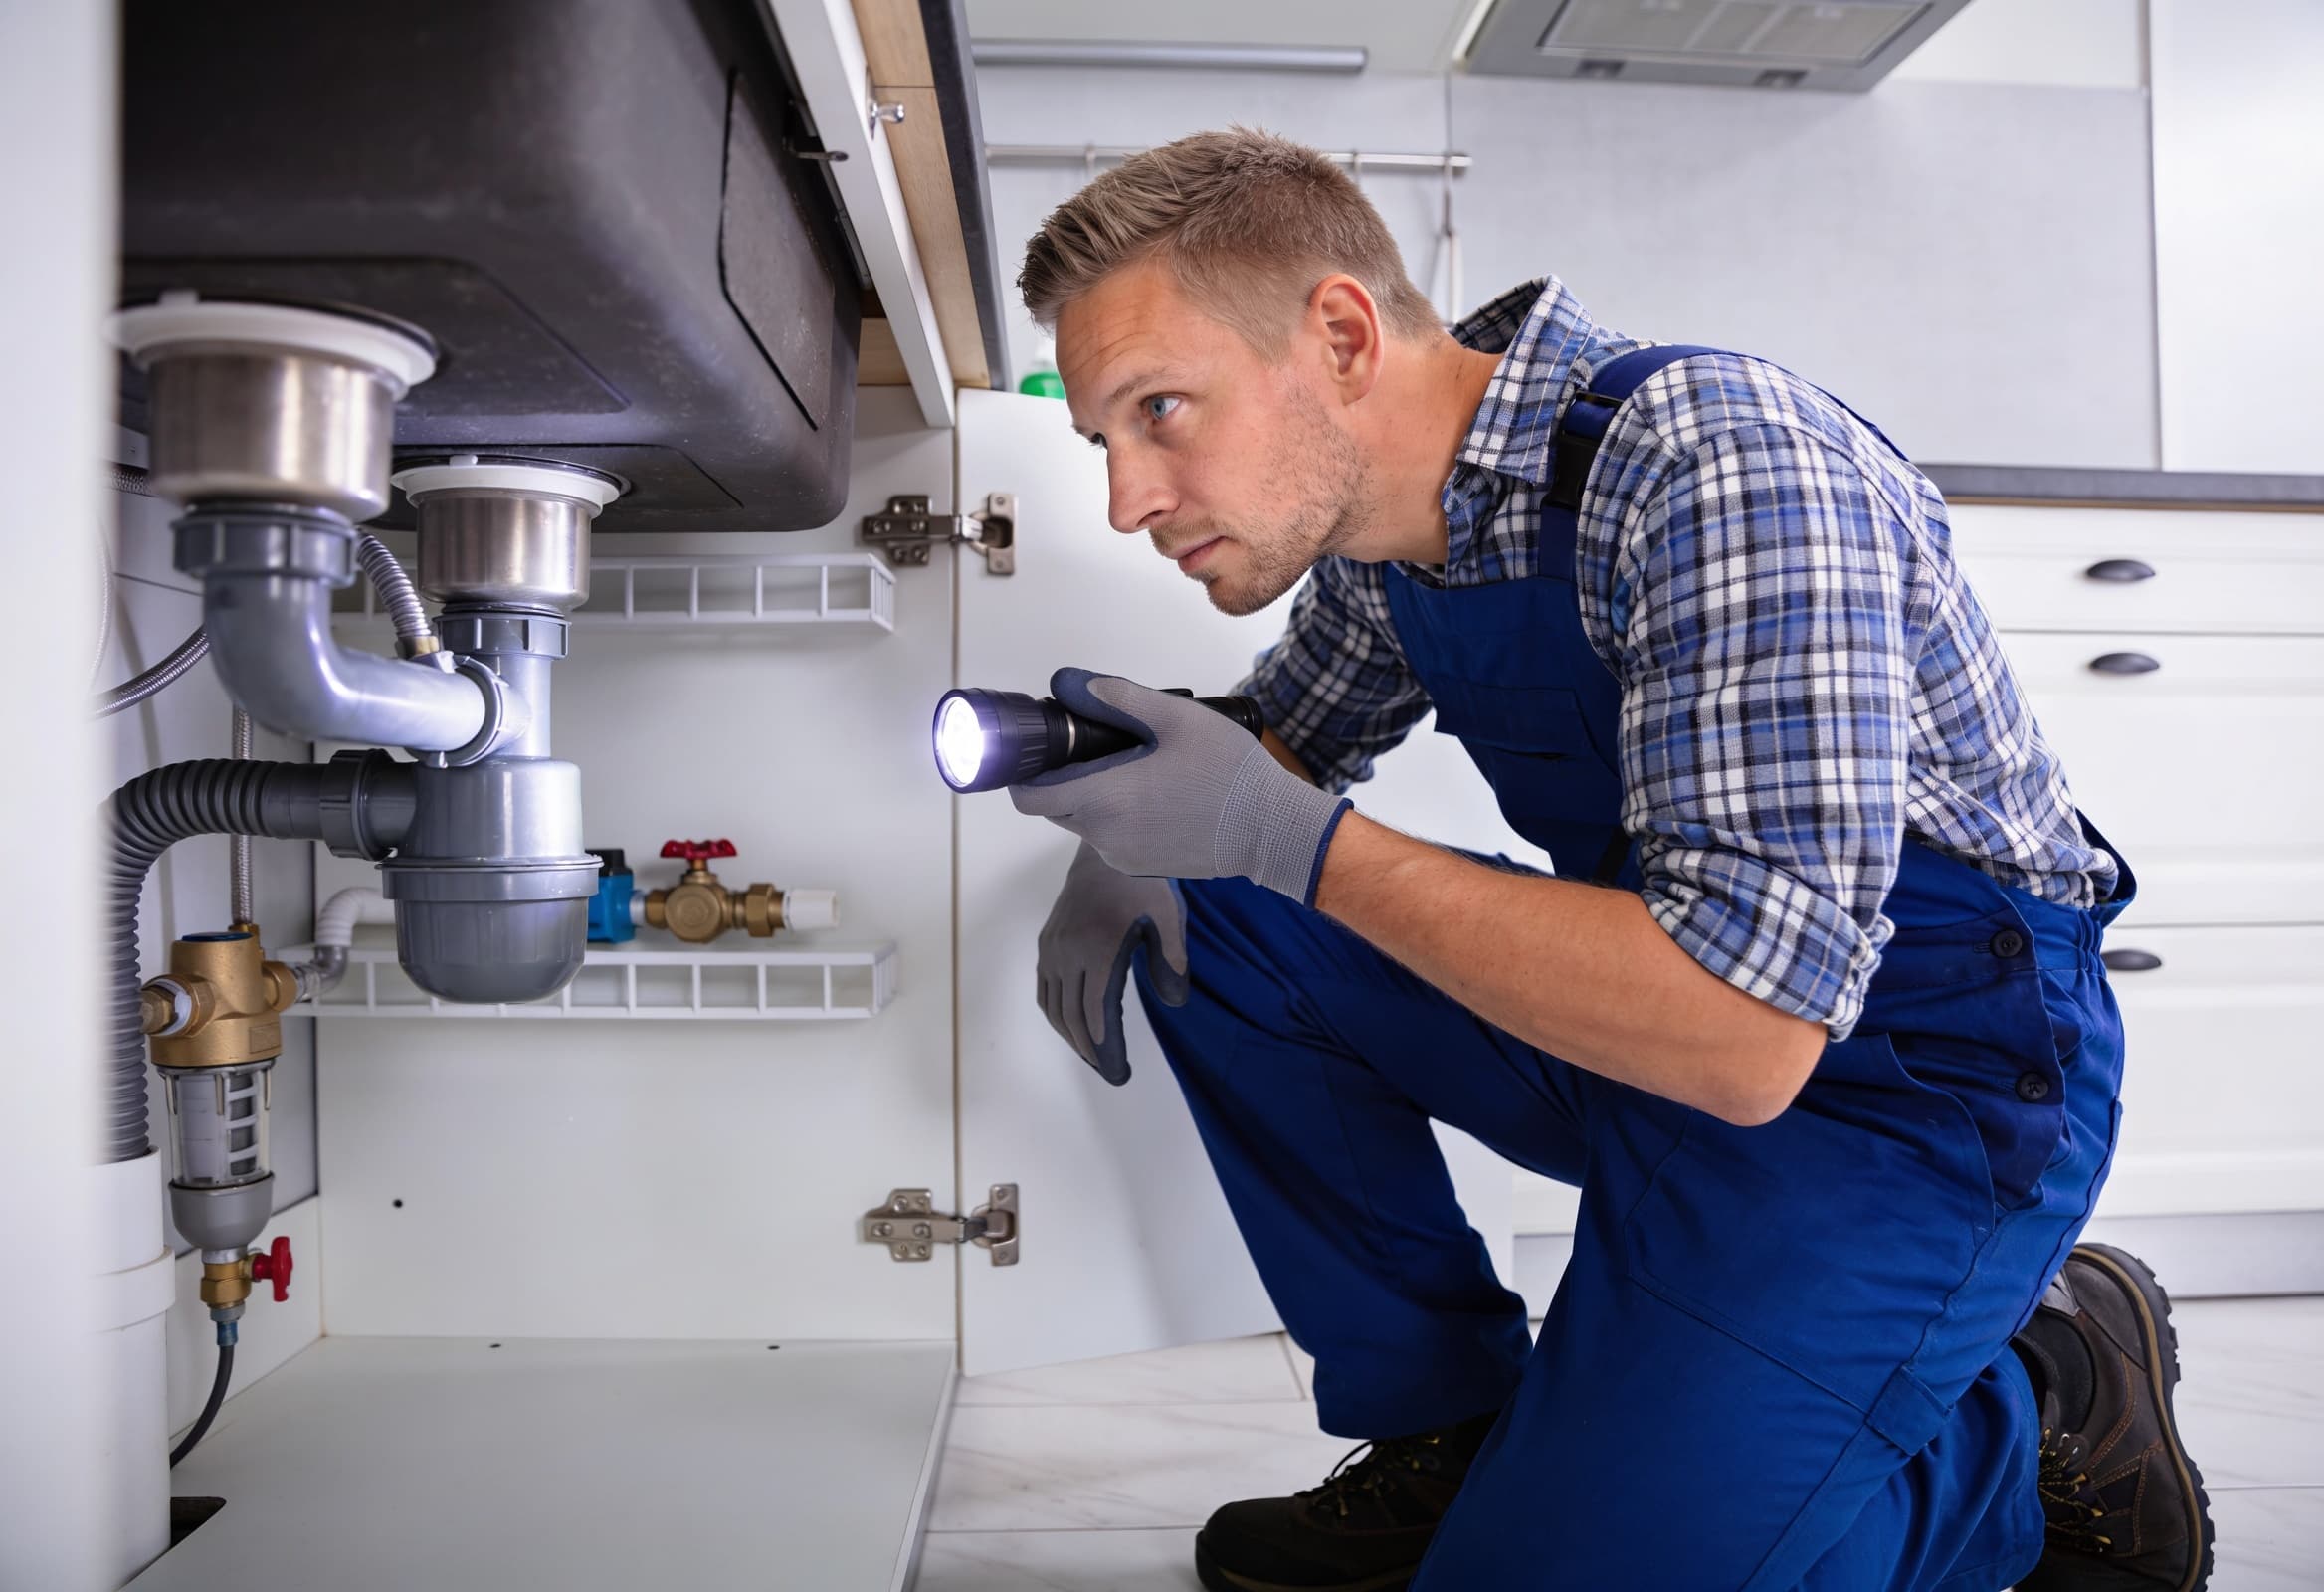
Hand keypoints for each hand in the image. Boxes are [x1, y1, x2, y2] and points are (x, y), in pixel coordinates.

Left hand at [1010, 669, 1349, 902]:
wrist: (1272, 830)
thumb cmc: (1229, 773)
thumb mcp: (1175, 718)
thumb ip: (1114, 696)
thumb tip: (1065, 683)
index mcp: (1104, 798)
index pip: (1028, 795)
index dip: (1024, 770)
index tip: (1040, 747)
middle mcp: (1104, 835)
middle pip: (1053, 806)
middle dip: (1062, 775)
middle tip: (1098, 744)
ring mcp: (1122, 856)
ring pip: (1082, 821)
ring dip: (1092, 794)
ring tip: (1137, 766)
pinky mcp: (1141, 866)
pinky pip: (1110, 837)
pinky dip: (1117, 815)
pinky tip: (1155, 793)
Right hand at [1036, 842, 1190, 1083]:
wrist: (1104, 848)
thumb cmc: (1143, 883)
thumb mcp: (1167, 918)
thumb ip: (1171, 961)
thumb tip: (1176, 1002)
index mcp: (1098, 948)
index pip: (1097, 1014)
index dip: (1107, 1050)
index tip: (1119, 1074)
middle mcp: (1067, 952)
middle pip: (1073, 1017)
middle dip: (1092, 1050)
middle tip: (1112, 1072)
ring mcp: (1052, 948)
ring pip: (1055, 1007)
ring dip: (1072, 1036)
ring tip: (1095, 1054)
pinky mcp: (1046, 943)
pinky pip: (1044, 990)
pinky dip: (1056, 1015)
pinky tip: (1073, 1025)